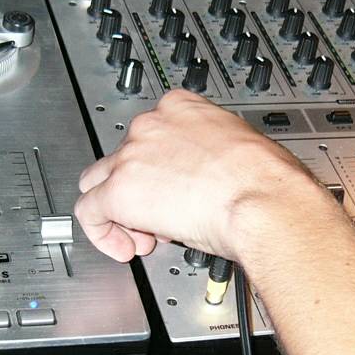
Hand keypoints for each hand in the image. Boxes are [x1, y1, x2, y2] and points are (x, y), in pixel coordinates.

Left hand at [74, 90, 325, 262]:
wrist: (261, 198)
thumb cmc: (265, 179)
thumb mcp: (240, 150)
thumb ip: (214, 158)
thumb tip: (214, 178)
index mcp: (182, 106)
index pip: (151, 136)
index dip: (158, 169)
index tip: (172, 189)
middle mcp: (151, 124)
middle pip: (121, 159)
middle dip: (137, 190)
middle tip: (159, 218)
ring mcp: (131, 154)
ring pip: (99, 183)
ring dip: (119, 212)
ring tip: (145, 237)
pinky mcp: (119, 189)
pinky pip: (89, 212)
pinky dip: (102, 233)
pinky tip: (124, 248)